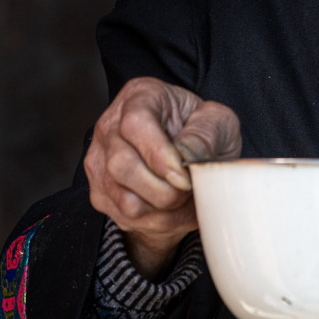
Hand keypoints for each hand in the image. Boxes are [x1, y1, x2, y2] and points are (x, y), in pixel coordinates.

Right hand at [84, 77, 241, 279]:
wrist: (187, 161)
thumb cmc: (202, 133)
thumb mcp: (219, 122)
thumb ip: (207, 132)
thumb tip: (186, 153)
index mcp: (139, 96)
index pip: (135, 124)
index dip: (159, 154)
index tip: (184, 175)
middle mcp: (110, 126)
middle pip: (121, 165)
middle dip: (162, 189)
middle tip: (188, 189)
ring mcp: (99, 160)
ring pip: (123, 198)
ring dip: (162, 210)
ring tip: (185, 200)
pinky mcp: (100, 192)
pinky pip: (125, 217)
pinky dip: (157, 222)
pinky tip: (173, 209)